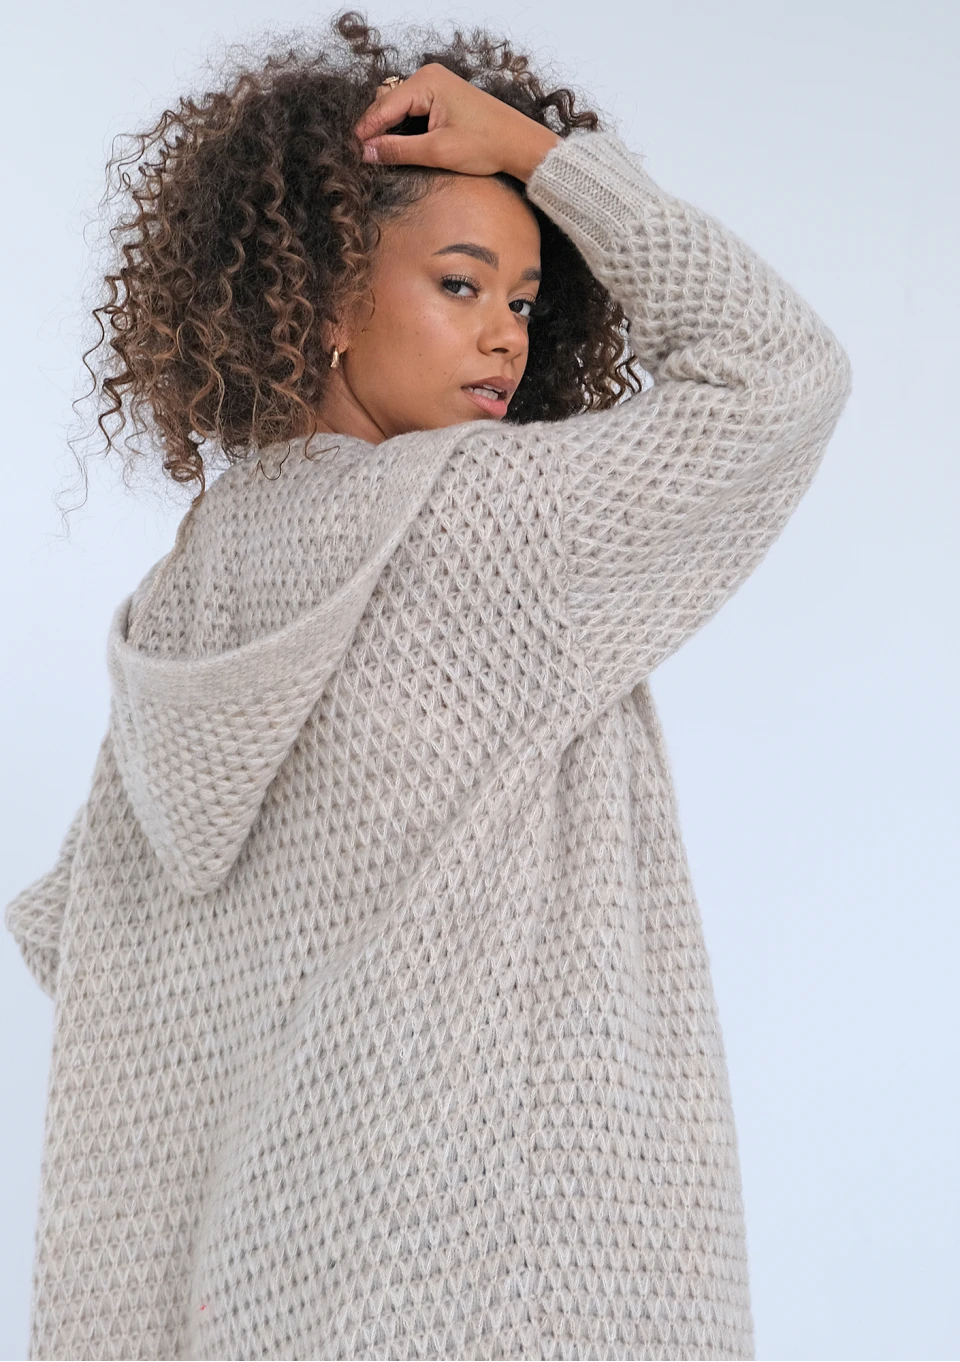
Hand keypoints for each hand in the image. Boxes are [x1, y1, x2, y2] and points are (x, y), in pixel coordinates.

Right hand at [353, 63, 561, 182]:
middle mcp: (429, 76)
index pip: (383, 106)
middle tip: (362, 155)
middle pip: (387, 102)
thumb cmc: (485, 144)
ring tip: (377, 152)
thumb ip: (398, 150)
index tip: (350, 151)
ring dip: (388, 128)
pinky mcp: (442, 95)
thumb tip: (366, 152)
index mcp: (426, 82)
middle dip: (375, 128)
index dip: (366, 130)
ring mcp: (436, 84)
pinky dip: (402, 125)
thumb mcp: (437, 151)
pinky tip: (397, 143)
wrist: (519, 143)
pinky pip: (412, 108)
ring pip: (398, 106)